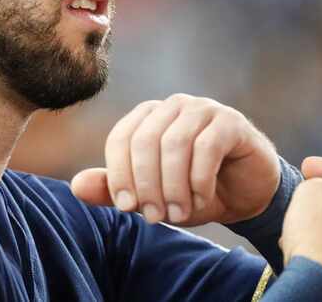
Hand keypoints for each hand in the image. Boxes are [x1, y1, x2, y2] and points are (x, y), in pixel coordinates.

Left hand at [70, 94, 280, 225]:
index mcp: (148, 117)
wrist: (246, 196)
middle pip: (145, 139)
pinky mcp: (231, 122)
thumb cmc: (193, 192)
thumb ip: (114, 190)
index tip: (126, 207)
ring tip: (178, 213)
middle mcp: (173, 106)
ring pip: (175, 143)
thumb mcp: (151, 197)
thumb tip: (75, 186)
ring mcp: (203, 109)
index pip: (121, 137)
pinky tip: (201, 199)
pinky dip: (199, 179)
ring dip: (173, 185)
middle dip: (146, 183)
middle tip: (155, 217)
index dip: (118, 173)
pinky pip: (207, 146)